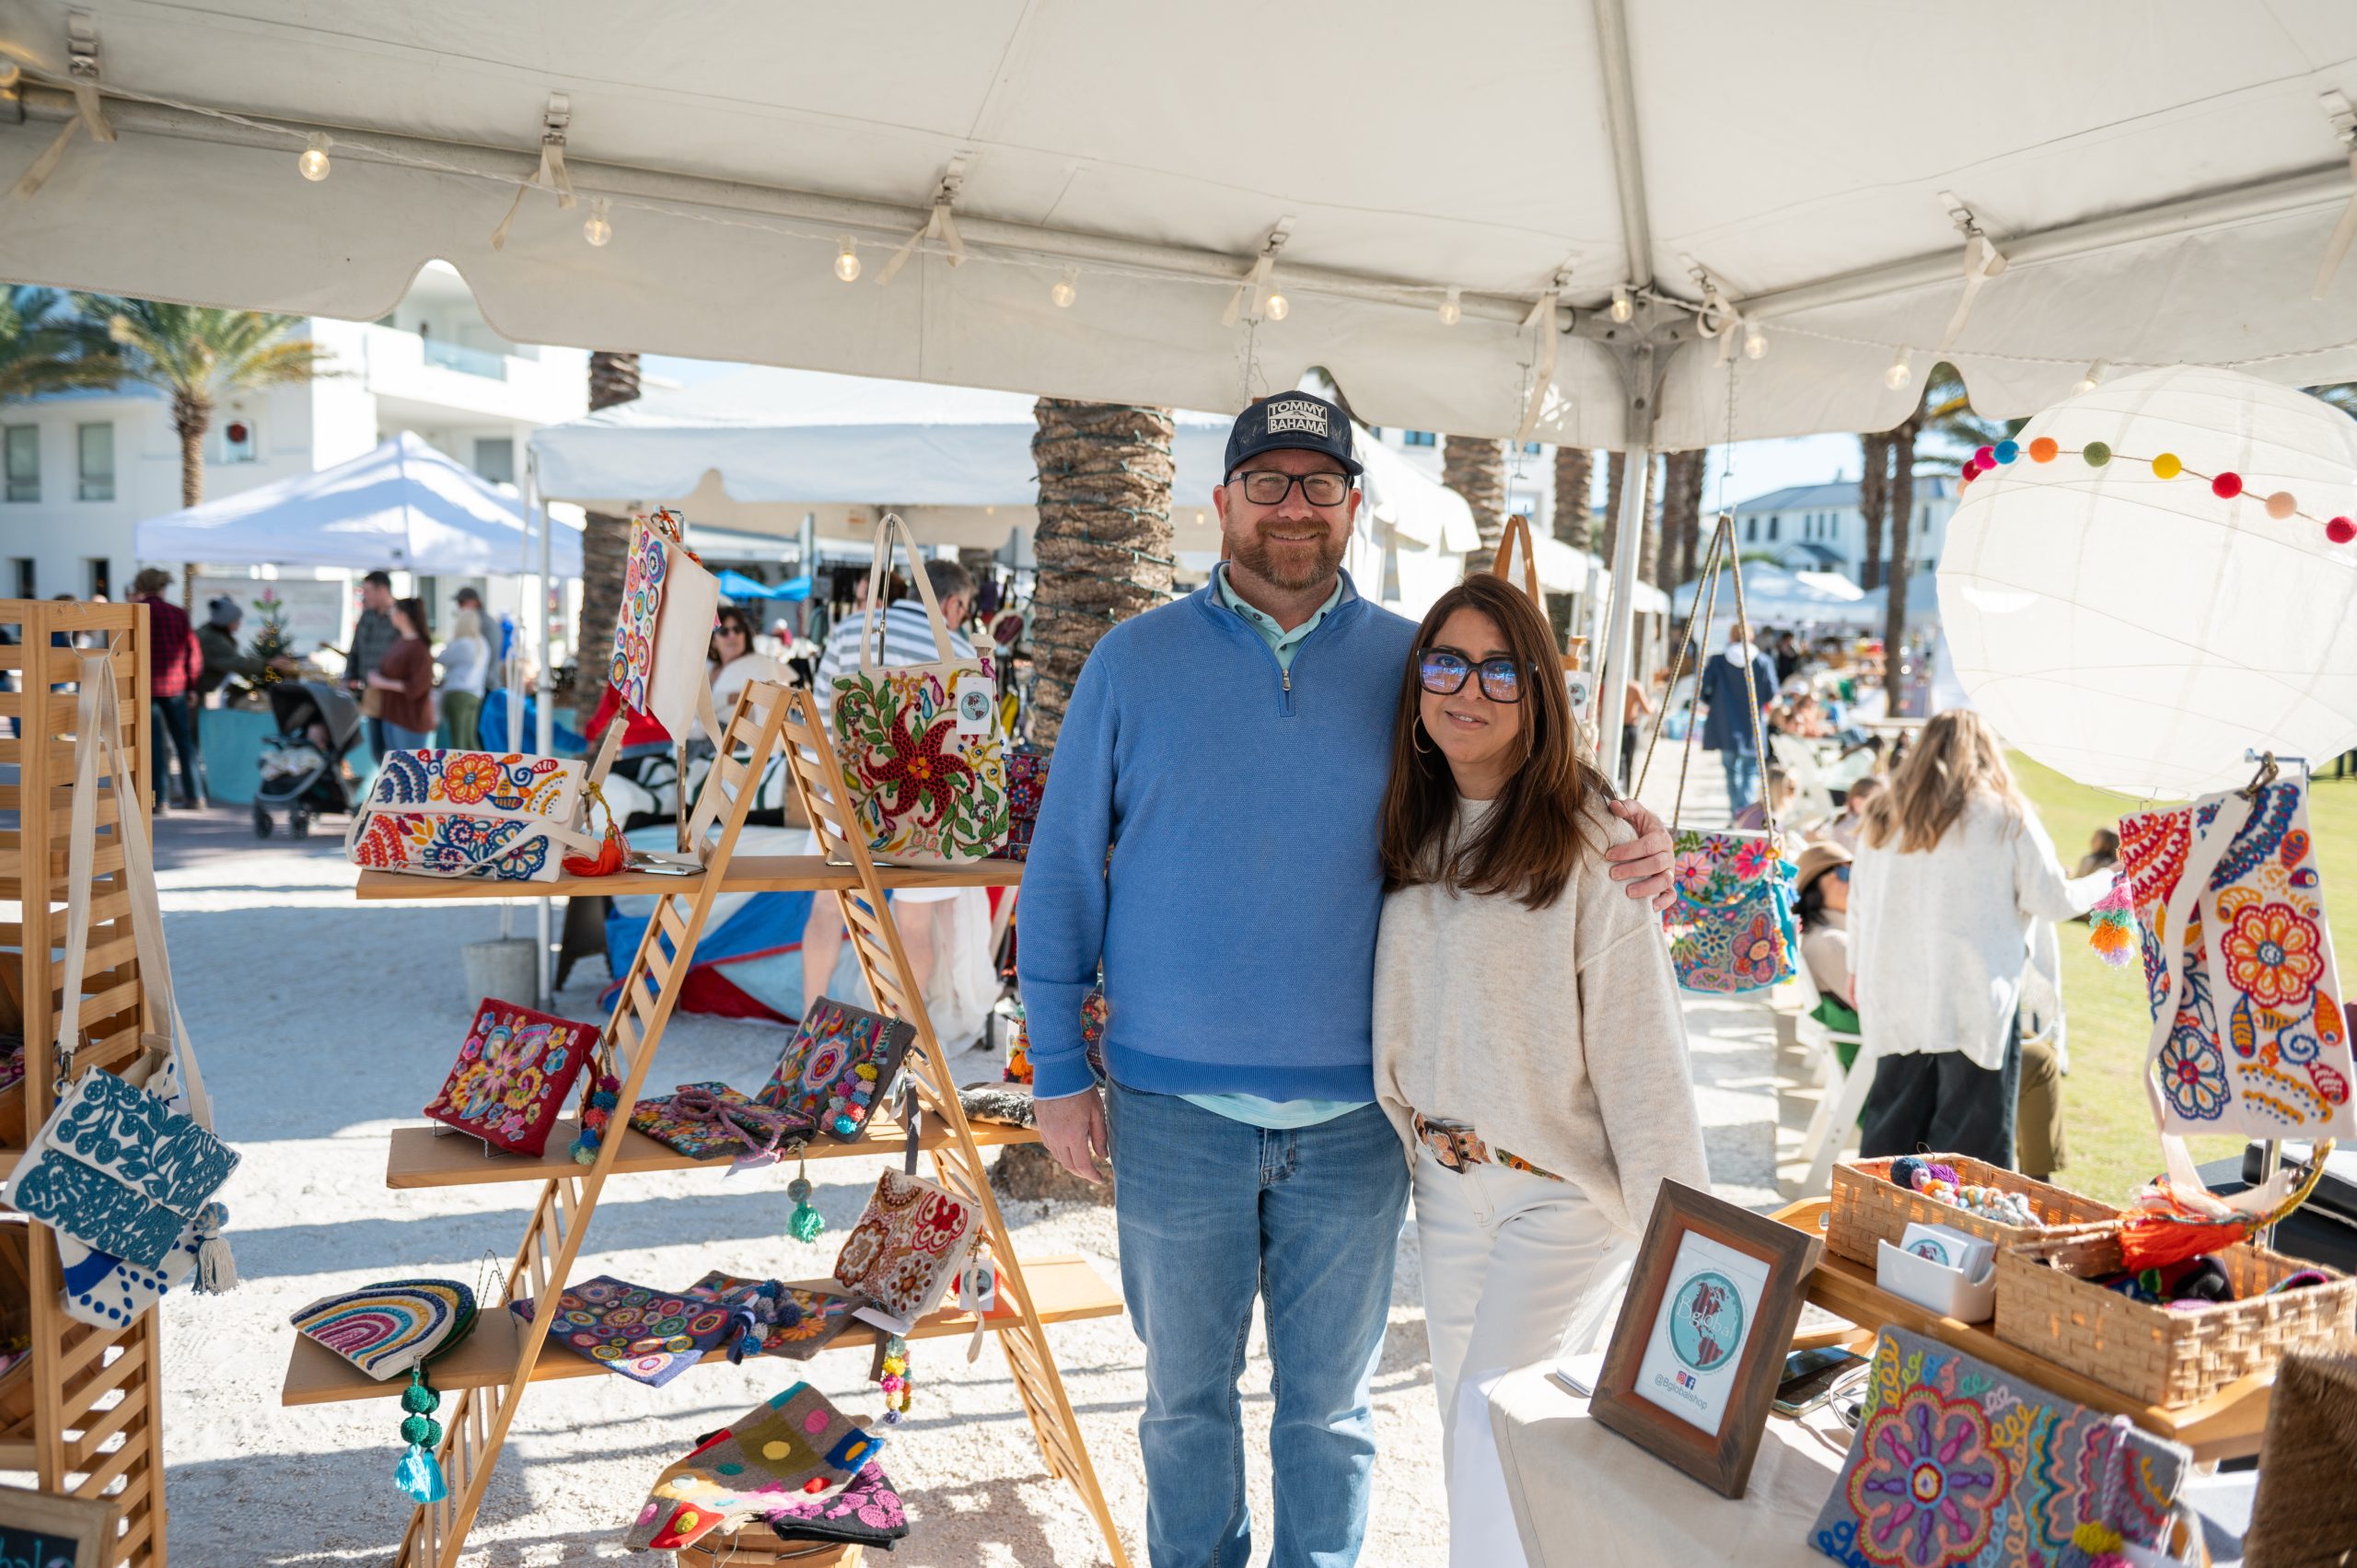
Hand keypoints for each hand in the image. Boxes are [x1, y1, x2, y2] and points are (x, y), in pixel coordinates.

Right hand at [1033, 1086, 1109, 1184]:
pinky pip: (1049, 1145)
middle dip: (1081, 1172)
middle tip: (1092, 1174)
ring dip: (1070, 1163)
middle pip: (1068, 1164)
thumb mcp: (1097, 1112)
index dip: (1091, 1175)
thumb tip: (1102, 1157)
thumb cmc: (1081, 1090)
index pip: (1082, 1165)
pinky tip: (1067, 1148)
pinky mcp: (1040, 1124)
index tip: (1100, 1179)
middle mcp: (1057, 1138)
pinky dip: (1059, 1152)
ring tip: (1081, 1162)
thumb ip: (1099, 1137)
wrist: (1057, 1071)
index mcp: (1073, 1136)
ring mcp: (1046, 1131)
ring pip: (1058, 1156)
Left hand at [1605, 797, 1677, 912]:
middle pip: (1656, 864)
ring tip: (1628, 892)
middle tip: (1612, 874)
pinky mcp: (1668, 885)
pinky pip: (1672, 895)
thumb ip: (1626, 807)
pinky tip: (1649, 907)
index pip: (1647, 845)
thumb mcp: (1635, 813)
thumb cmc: (1639, 826)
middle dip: (1634, 869)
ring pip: (1665, 881)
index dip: (1628, 851)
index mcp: (1661, 836)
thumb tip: (1614, 806)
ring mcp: (1669, 871)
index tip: (1607, 855)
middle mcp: (1668, 855)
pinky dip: (1664, 902)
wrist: (1649, 838)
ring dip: (1647, 888)